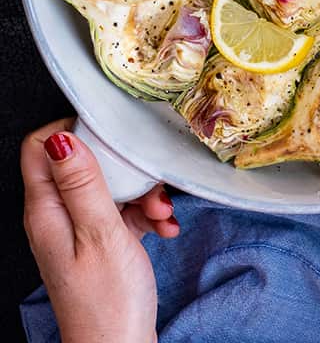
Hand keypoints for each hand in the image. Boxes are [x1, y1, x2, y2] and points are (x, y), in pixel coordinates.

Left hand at [21, 119, 178, 342]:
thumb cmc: (108, 301)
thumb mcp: (100, 234)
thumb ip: (83, 185)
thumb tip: (63, 138)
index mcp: (47, 211)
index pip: (40, 147)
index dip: (76, 132)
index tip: (114, 137)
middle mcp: (57, 217)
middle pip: (84, 164)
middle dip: (123, 167)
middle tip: (149, 184)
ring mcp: (78, 230)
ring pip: (110, 187)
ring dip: (143, 193)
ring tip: (163, 214)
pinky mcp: (100, 243)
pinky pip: (123, 212)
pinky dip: (147, 215)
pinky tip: (165, 228)